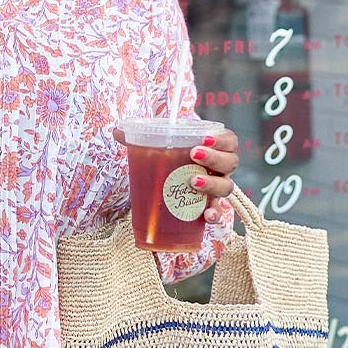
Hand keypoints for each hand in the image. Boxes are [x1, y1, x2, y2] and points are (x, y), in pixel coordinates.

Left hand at [111, 125, 241, 221]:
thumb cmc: (168, 160)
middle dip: (214, 157)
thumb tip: (117, 130)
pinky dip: (215, 215)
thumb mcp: (157, 147)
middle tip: (193, 154)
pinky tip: (206, 216)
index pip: (230, 141)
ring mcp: (216, 190)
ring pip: (226, 187)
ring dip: (212, 183)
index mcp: (213, 150)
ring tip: (192, 181)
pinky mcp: (209, 208)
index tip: (203, 138)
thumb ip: (139, 138)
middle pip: (230, 162)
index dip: (222, 140)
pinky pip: (219, 213)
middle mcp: (220, 170)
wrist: (171, 183)